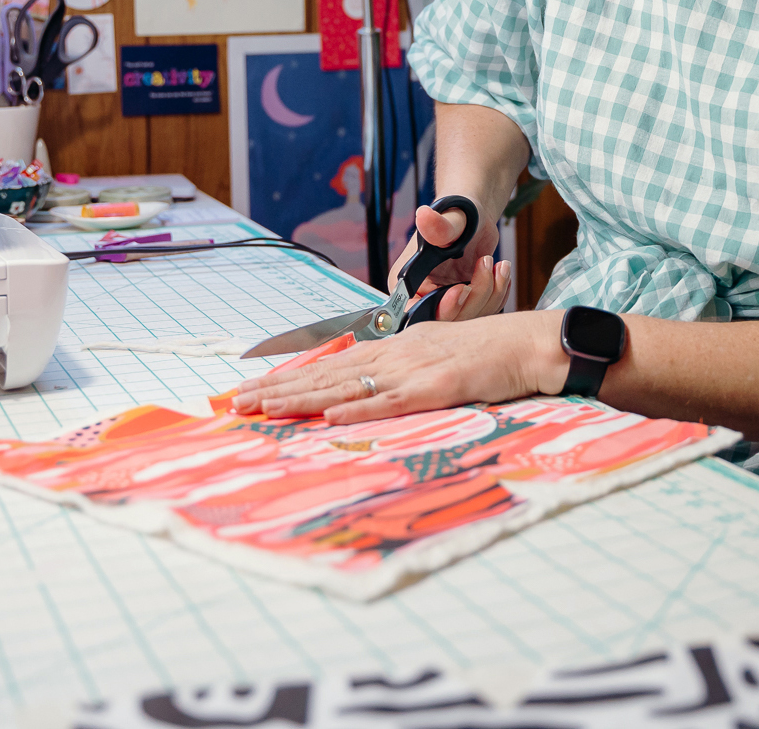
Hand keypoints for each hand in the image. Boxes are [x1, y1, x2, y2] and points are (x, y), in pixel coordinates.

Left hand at [232, 307, 562, 422]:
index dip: (286, 378)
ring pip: (345, 386)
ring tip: (264, 408)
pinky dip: (360, 408)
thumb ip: (395, 374)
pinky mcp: (433, 387)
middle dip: (277, 389)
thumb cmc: (480, 354)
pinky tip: (330, 414)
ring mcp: (410, 370)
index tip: (250, 390)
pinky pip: (390, 400)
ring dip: (302, 399)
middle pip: (324, 373)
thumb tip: (361, 394)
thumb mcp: (429, 359)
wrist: (522, 343)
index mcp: (388, 349)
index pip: (326, 364)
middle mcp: (391, 354)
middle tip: (236, 403)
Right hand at [393, 203, 506, 321]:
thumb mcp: (451, 220)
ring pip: (470, 318)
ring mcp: (446, 301)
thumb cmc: (457, 214)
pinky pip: (484, 312)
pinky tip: (499, 271)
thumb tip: (424, 216)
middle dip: (474, 296)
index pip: (417, 314)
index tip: (461, 289)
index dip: (442, 308)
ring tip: (496, 264)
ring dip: (491, 292)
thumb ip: (438, 226)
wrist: (474, 215)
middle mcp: (423, 295)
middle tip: (484, 265)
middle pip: (449, 320)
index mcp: (408, 282)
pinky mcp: (465, 302)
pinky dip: (497, 293)